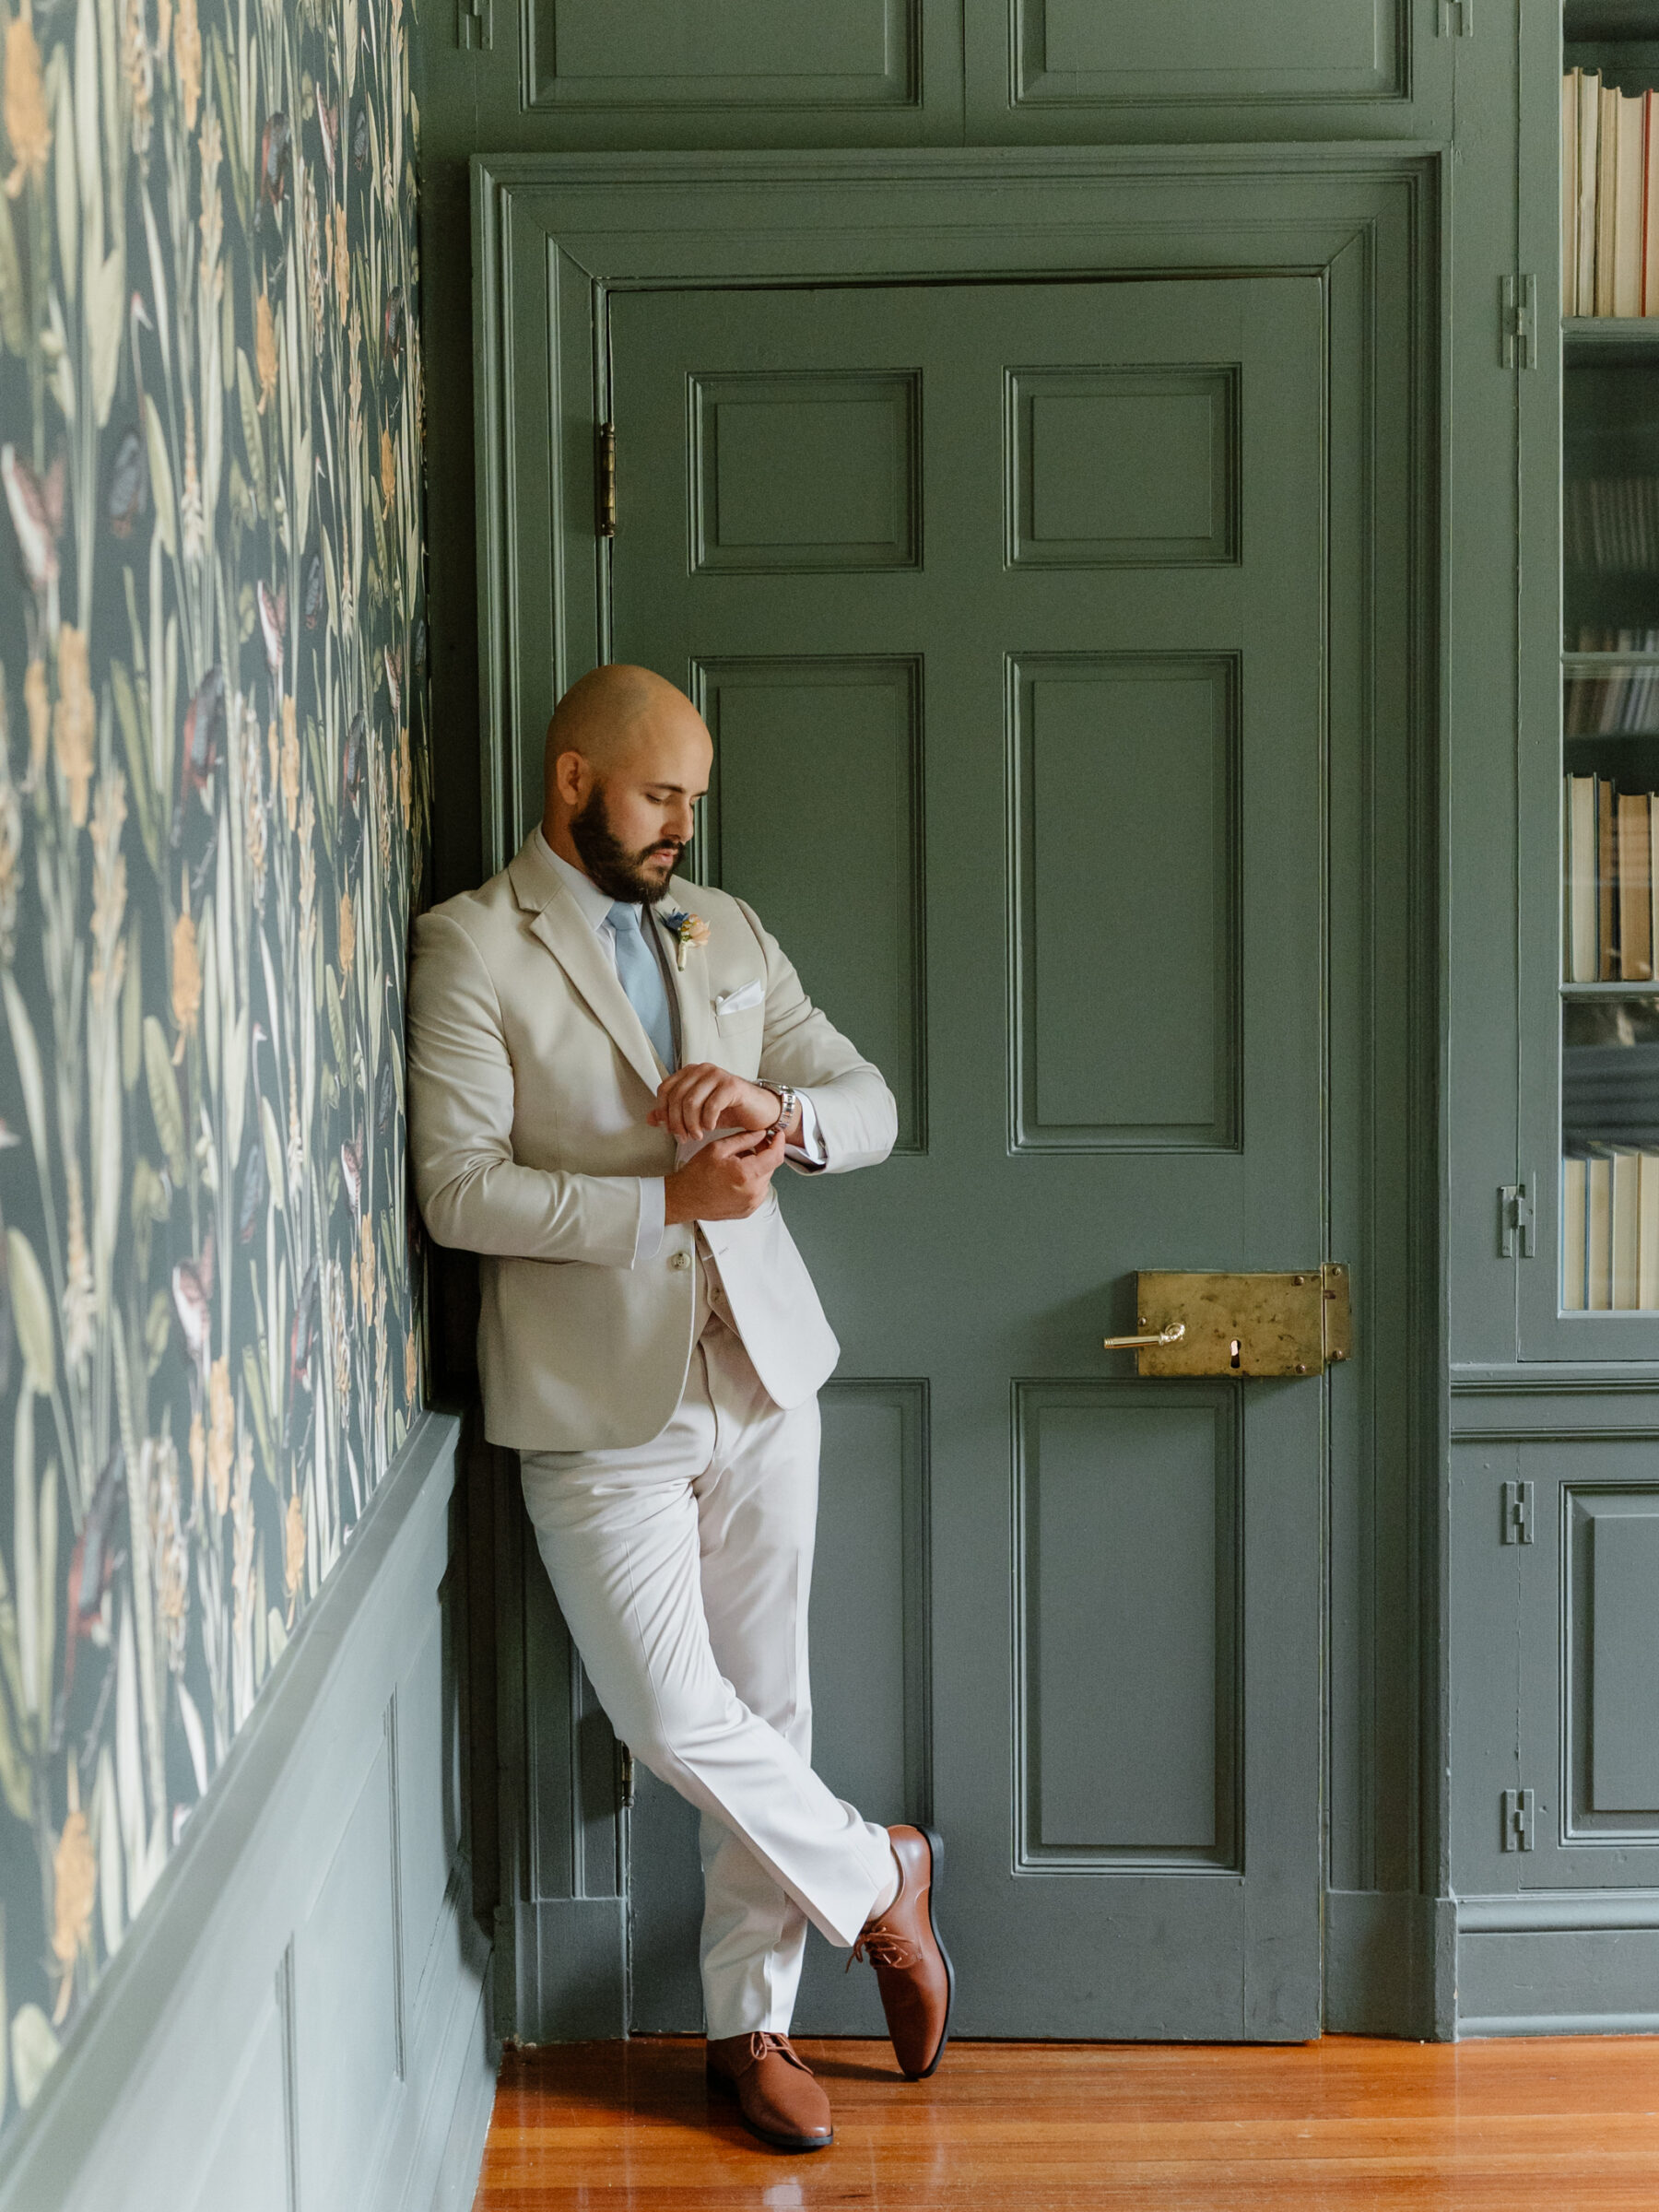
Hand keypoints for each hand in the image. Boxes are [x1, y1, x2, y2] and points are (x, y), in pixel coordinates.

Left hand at [648, 1062, 795, 1144]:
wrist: (759, 1112)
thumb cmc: (729, 1111)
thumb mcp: (697, 1115)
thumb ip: (673, 1114)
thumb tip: (650, 1119)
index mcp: (690, 1072)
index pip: (665, 1089)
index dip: (663, 1112)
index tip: (670, 1130)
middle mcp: (702, 1069)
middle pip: (676, 1097)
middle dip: (677, 1122)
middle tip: (684, 1138)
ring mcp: (717, 1075)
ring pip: (691, 1102)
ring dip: (691, 1124)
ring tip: (697, 1136)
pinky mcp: (732, 1085)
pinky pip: (711, 1105)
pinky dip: (707, 1121)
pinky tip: (711, 1128)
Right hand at [663, 1127, 787, 1222]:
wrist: (684, 1199)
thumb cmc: (696, 1175)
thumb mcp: (718, 1148)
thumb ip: (744, 1139)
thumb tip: (762, 1134)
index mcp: (746, 1175)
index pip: (775, 1156)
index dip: (779, 1142)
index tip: (778, 1134)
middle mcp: (752, 1192)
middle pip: (771, 1167)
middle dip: (765, 1154)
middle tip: (751, 1145)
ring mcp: (751, 1204)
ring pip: (765, 1179)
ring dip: (758, 1168)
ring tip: (738, 1163)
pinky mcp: (748, 1211)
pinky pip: (758, 1191)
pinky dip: (753, 1181)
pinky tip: (736, 1177)